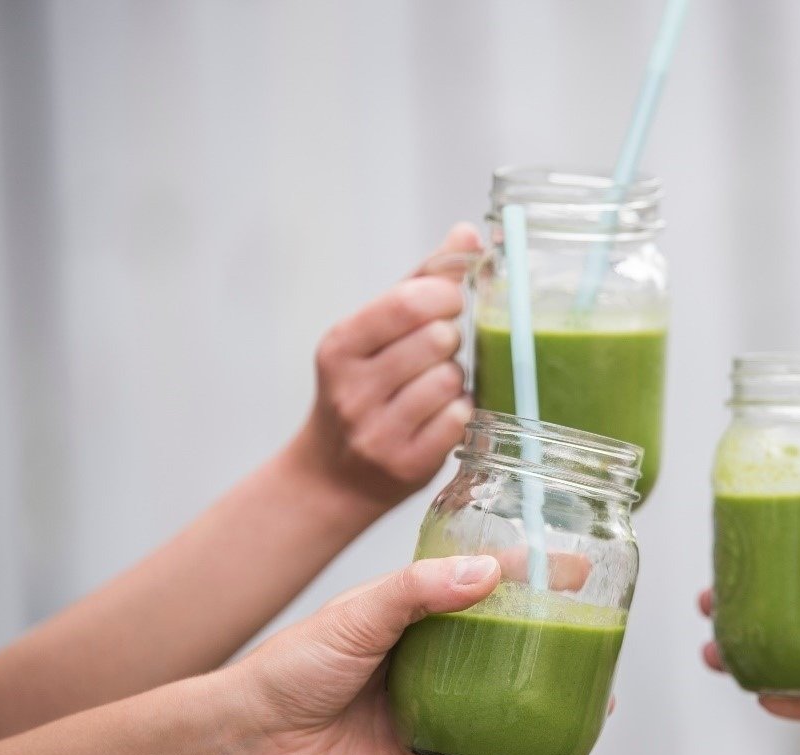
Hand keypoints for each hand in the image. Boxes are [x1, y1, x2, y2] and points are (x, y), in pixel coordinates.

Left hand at [230, 555, 577, 754]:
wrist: (252, 739)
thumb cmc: (293, 665)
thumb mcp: (358, 613)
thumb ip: (418, 591)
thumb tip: (487, 573)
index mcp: (415, 611)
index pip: (484, 582)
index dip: (530, 573)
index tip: (574, 566)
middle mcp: (429, 656)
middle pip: (504, 646)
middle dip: (553, 643)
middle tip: (600, 640)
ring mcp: (430, 707)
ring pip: (503, 706)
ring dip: (547, 707)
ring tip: (596, 706)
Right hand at [288, 224, 481, 509]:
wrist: (332, 477)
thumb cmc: (363, 390)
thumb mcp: (374, 332)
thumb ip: (421, 281)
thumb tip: (467, 233)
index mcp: (341, 345)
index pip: (410, 302)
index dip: (446, 296)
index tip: (450, 304)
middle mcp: (353, 389)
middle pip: (438, 340)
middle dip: (450, 342)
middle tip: (438, 353)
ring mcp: (378, 431)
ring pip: (452, 380)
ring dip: (457, 380)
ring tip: (436, 387)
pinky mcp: (406, 464)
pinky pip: (459, 420)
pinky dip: (461, 414)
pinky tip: (442, 417)